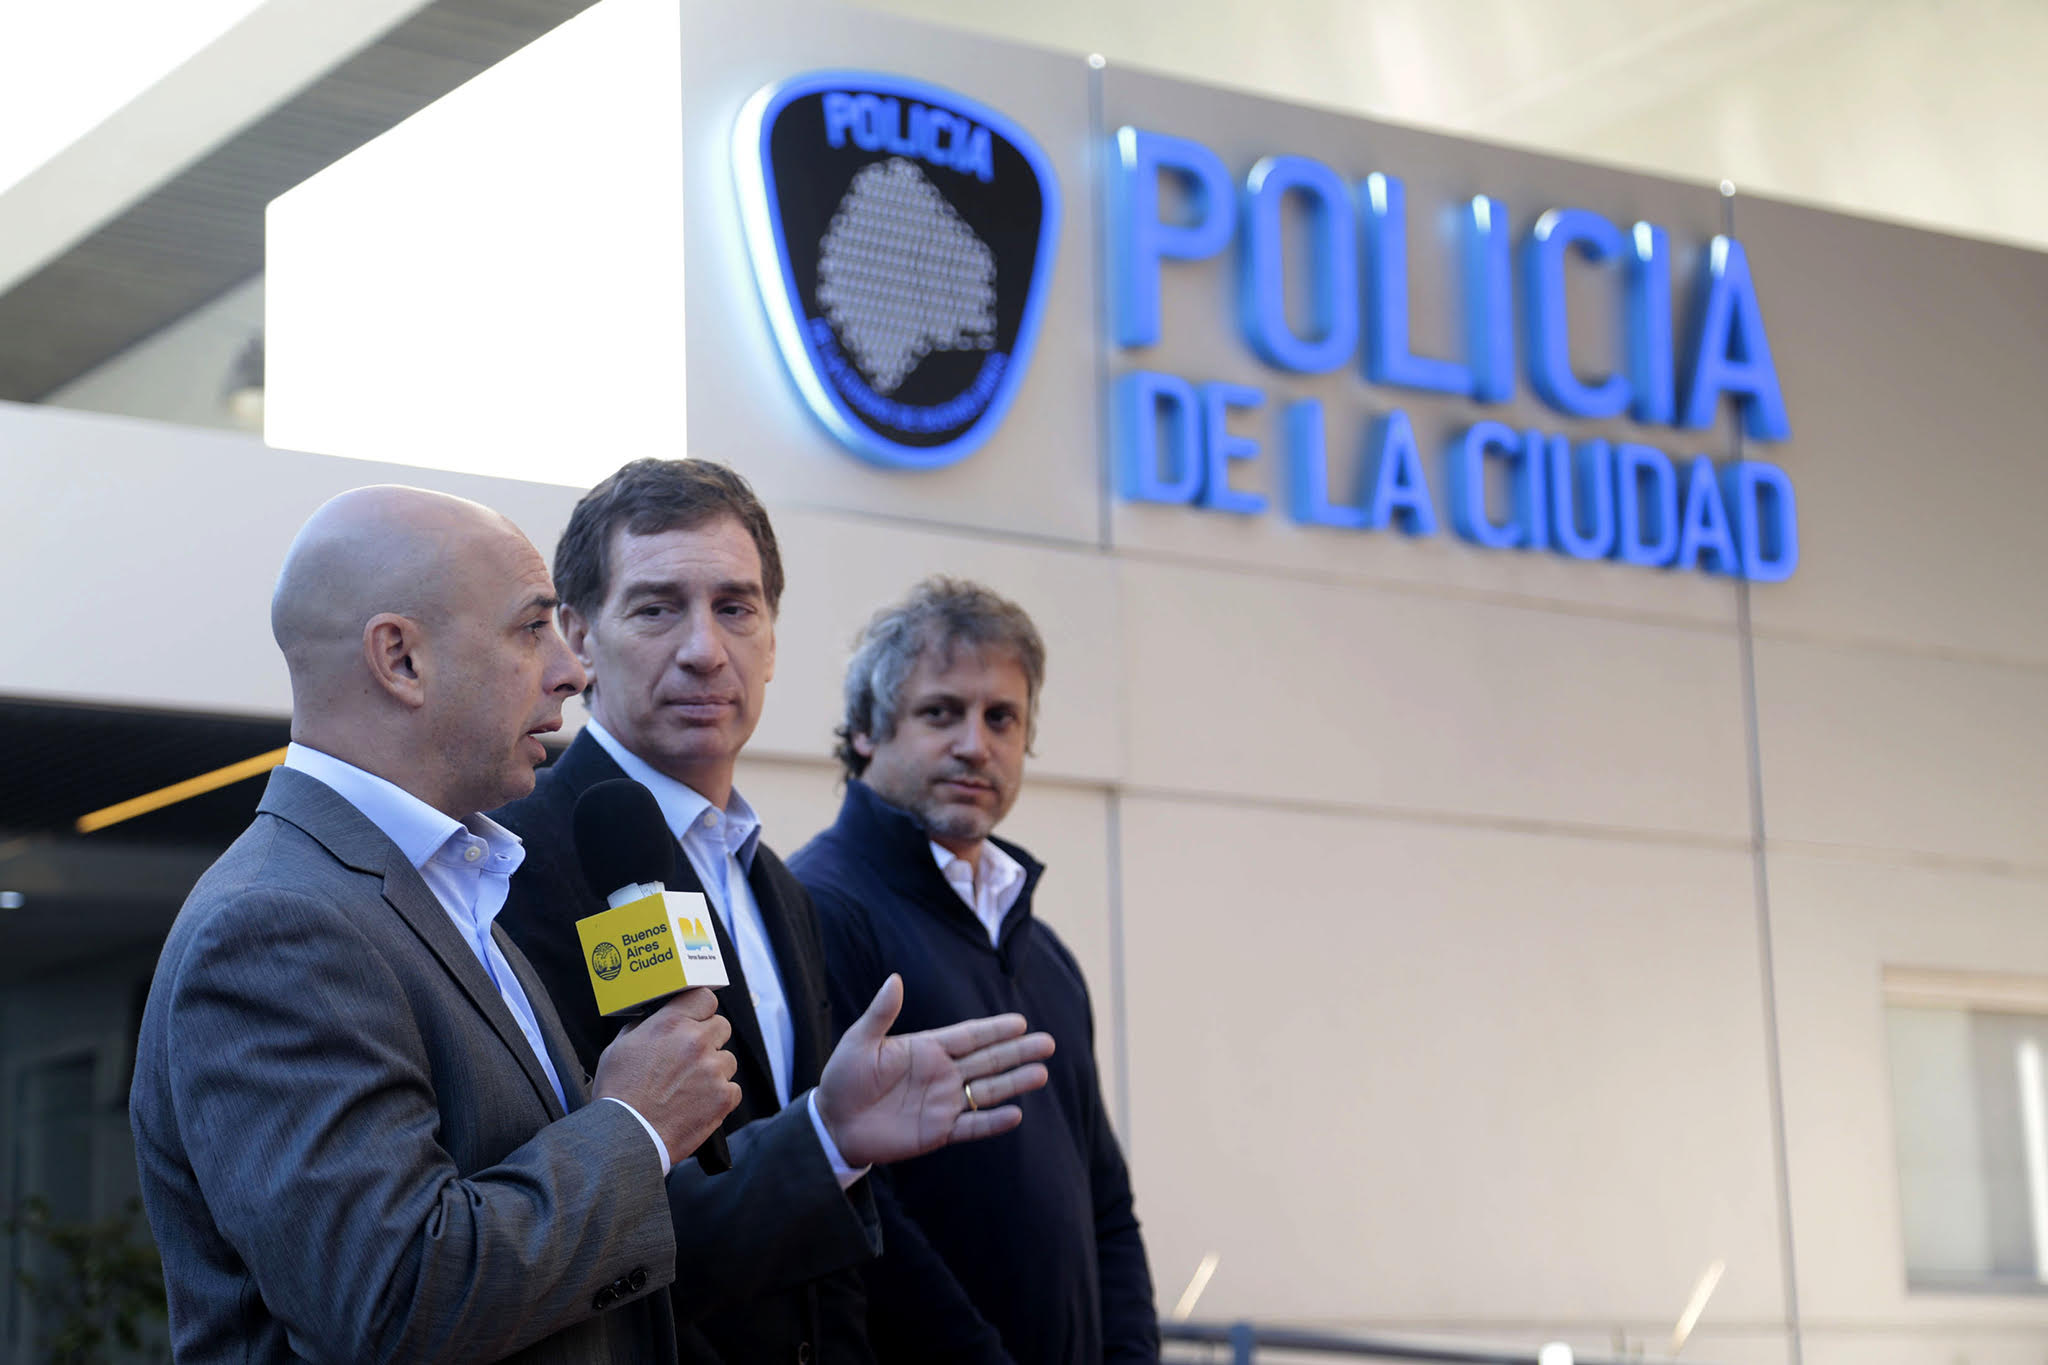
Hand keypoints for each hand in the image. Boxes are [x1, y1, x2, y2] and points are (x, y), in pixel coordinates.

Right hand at [592, 987, 739, 1160]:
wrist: (626, 1137)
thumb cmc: (619, 1096)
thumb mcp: (619, 1048)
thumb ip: (643, 1028)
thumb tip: (654, 1021)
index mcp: (670, 1024)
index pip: (704, 997)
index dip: (701, 1009)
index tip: (698, 1018)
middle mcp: (695, 1042)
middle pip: (722, 1026)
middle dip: (709, 1039)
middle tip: (691, 1058)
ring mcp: (713, 1069)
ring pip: (728, 1059)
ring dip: (714, 1070)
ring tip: (689, 1088)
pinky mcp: (723, 1097)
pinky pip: (733, 1089)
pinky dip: (720, 1097)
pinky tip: (697, 1104)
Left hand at [815, 974, 1054, 1168]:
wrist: (833, 1124)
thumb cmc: (842, 1078)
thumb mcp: (859, 1041)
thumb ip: (881, 1013)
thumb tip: (894, 978)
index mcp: (926, 1048)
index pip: (969, 1036)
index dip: (995, 1029)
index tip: (1021, 1021)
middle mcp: (941, 1074)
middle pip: (987, 1060)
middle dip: (1017, 1052)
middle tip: (1048, 1043)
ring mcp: (942, 1103)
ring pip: (986, 1091)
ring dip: (1014, 1083)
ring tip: (1041, 1074)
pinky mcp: (937, 1132)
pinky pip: (971, 1126)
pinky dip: (992, 1122)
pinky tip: (1016, 1114)